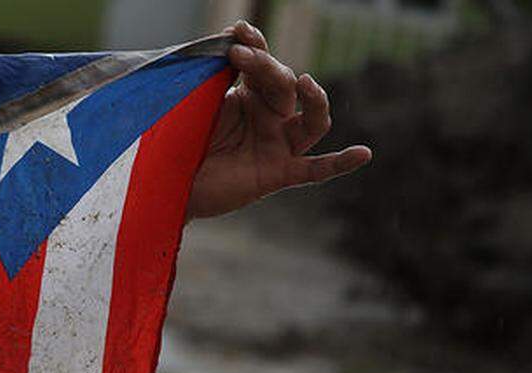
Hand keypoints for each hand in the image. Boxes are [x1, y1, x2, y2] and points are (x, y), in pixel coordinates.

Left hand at [188, 21, 371, 218]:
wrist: (167, 182)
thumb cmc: (179, 141)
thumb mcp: (199, 102)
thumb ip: (216, 76)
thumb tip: (231, 37)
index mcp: (250, 97)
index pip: (264, 65)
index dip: (256, 47)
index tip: (238, 32)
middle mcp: (269, 119)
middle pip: (285, 86)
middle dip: (265, 66)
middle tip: (239, 54)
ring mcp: (276, 146)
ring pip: (312, 122)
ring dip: (315, 100)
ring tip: (304, 82)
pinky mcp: (278, 174)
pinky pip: (315, 170)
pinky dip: (341, 162)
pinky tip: (363, 153)